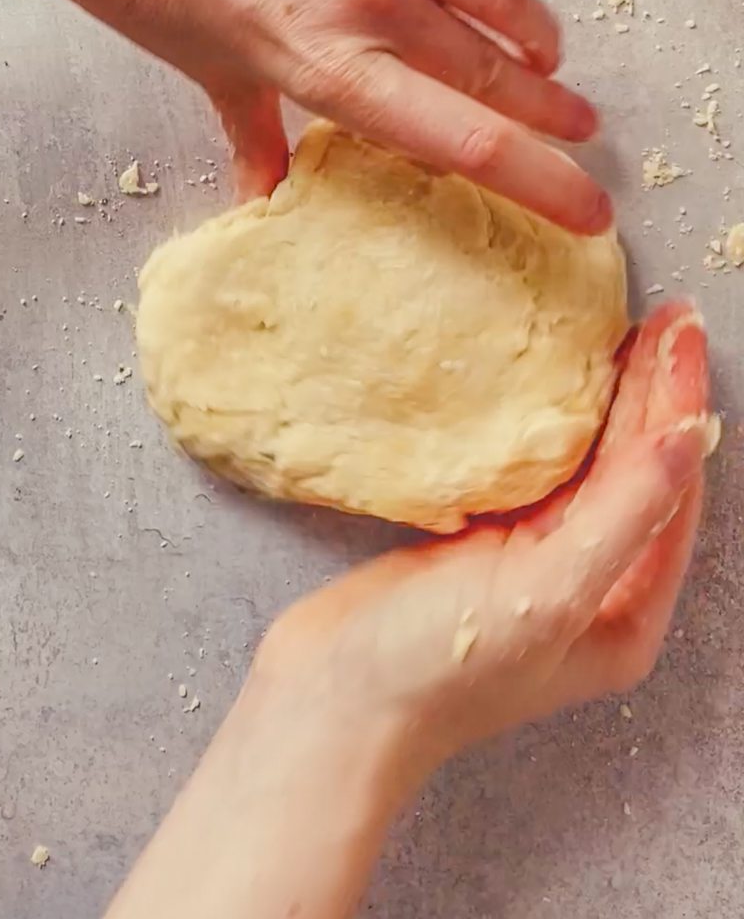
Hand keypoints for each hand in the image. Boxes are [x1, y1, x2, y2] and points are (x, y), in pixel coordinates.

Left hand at [59, 0, 609, 231]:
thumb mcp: (214, 82)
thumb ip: (258, 143)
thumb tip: (264, 201)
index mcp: (334, 72)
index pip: (466, 140)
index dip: (543, 181)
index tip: (591, 204)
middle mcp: (366, 2)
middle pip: (496, 69)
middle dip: (552, 108)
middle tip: (582, 127)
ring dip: (532, 25)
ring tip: (546, 49)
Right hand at [254, 301, 710, 767]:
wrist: (328, 700)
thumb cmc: (438, 669)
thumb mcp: (545, 596)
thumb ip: (623, 515)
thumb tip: (689, 435)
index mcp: (626, 614)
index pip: (670, 491)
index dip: (679, 409)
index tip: (681, 335)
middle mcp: (593, 586)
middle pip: (636, 472)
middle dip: (653, 395)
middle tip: (667, 317)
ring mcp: (536, 563)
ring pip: (588, 466)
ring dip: (607, 402)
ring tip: (626, 332)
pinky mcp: (485, 543)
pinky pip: (535, 470)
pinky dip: (550, 423)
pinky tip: (555, 380)